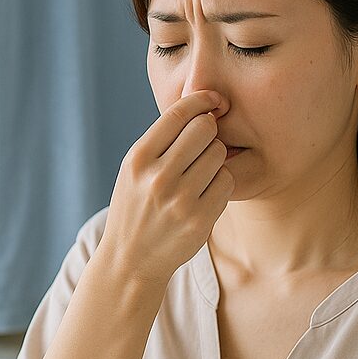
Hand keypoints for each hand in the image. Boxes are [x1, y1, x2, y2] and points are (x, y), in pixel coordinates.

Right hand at [99, 90, 234, 285]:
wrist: (131, 259)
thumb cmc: (137, 204)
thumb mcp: (134, 169)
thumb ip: (162, 140)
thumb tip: (203, 107)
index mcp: (138, 158)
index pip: (179, 113)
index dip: (202, 99)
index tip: (213, 100)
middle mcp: (157, 177)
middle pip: (205, 128)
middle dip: (209, 130)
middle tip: (204, 142)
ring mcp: (179, 200)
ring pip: (219, 154)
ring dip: (215, 158)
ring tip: (200, 172)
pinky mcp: (199, 220)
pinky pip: (227, 181)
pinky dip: (221, 182)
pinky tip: (206, 192)